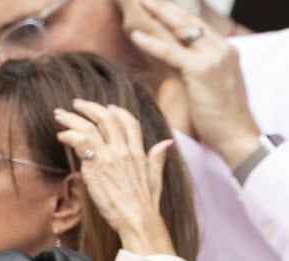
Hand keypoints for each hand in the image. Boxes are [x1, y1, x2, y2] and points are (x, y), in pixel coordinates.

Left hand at [54, 99, 174, 255]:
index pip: (128, 122)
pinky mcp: (97, 166)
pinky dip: (69, 134)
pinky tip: (61, 136)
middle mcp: (124, 150)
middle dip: (90, 108)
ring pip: (90, 126)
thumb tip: (166, 143)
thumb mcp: (155, 179)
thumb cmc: (145, 206)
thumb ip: (157, 158)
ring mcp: (110, 156)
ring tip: (60, 115)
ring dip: (73, 118)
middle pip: (107, 118)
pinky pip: (80, 141)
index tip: (106, 108)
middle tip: (76, 104)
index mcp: (139, 152)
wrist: (138, 219)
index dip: (116, 112)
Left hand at [126, 0, 259, 167]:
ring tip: (141, 3)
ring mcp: (213, 57)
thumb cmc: (221, 121)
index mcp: (225, 51)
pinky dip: (152, 43)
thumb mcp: (212, 90)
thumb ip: (200, 75)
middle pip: (189, 21)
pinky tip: (136, 35)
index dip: (178, 16)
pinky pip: (171, 51)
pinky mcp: (201, 70)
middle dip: (167, 7)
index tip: (160, 6)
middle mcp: (222, 49)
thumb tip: (182, 74)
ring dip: (159, 14)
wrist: (236, 135)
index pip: (198, 26)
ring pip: (181, 29)